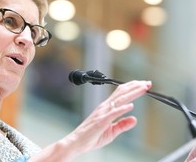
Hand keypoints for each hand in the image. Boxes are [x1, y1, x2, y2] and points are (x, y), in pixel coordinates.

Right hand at [30, 80, 151, 161]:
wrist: (77, 142)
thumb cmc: (92, 136)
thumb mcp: (111, 132)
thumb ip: (123, 124)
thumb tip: (134, 119)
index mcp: (107, 108)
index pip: (121, 94)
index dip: (133, 88)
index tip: (144, 85)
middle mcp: (105, 107)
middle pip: (122, 93)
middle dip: (136, 87)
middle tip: (148, 83)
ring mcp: (103, 113)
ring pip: (119, 100)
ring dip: (132, 93)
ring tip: (143, 89)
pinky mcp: (101, 121)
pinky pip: (113, 114)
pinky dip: (122, 109)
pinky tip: (130, 106)